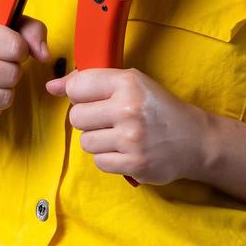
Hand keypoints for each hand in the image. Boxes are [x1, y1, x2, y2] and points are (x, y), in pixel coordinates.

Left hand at [45, 67, 211, 185]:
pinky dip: (108, 158)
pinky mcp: (134, 163)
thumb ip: (90, 82)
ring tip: (118, 135)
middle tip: (108, 119)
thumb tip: (51, 87)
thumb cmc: (158, 108)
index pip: (78, 86)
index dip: (79, 94)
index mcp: (128, 83)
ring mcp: (131, 139)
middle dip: (88, 119)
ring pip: (85, 142)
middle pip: (76, 116)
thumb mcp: (130, 83)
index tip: (91, 98)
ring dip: (97, 140)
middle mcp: (128, 109)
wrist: (194, 140)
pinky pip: (99, 161)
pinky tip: (124, 150)